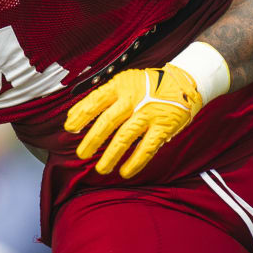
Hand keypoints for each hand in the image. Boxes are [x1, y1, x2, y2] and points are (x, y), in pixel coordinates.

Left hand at [63, 63, 204, 178]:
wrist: (183, 80)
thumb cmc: (147, 84)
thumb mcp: (123, 82)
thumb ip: (101, 97)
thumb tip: (73, 115)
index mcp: (120, 85)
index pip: (95, 100)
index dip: (81, 114)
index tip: (69, 127)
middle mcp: (133, 99)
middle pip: (108, 121)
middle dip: (92, 140)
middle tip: (81, 154)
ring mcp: (148, 113)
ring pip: (125, 137)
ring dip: (111, 155)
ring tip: (101, 168)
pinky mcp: (163, 126)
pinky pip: (147, 148)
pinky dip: (135, 162)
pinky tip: (125, 172)